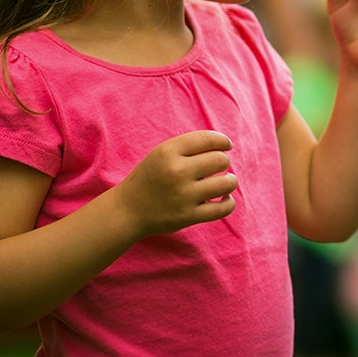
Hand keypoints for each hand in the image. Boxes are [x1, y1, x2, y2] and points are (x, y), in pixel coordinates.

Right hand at [112, 131, 237, 236]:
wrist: (127, 210)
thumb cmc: (152, 177)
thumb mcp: (163, 153)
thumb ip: (190, 145)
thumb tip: (226, 145)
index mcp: (168, 152)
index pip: (209, 139)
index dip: (223, 141)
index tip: (226, 146)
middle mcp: (176, 172)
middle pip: (221, 160)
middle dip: (223, 162)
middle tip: (216, 168)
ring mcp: (183, 195)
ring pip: (227, 183)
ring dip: (230, 181)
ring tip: (223, 183)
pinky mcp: (188, 217)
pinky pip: (223, 209)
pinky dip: (229, 203)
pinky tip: (223, 199)